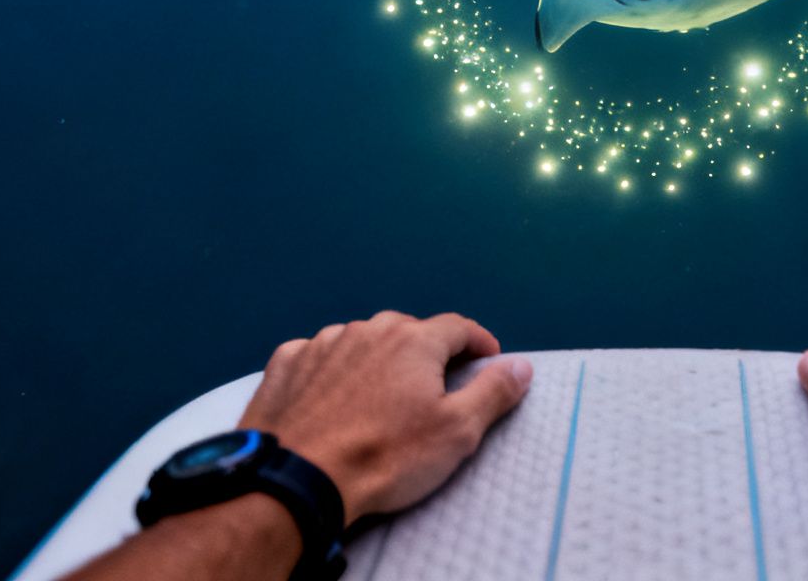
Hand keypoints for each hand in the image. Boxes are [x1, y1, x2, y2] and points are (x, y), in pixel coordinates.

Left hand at [239, 310, 532, 525]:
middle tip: (433, 388)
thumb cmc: (383, 457)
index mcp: (413, 341)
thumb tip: (519, 367)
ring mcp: (322, 344)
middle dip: (426, 354)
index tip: (488, 359)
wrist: (297, 480)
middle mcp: (367, 330)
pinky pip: (319, 358)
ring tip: (380, 398)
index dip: (478, 342)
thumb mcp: (456, 432)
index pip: (458, 327)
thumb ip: (492, 393)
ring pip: (362, 342)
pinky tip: (332, 399)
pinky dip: (332, 372)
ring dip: (377, 361)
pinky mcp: (287, 365)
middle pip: (408, 332)